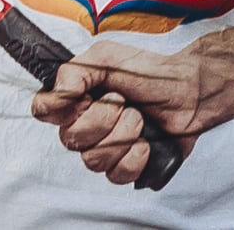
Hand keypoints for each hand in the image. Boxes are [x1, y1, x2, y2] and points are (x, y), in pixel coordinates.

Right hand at [35, 3, 233, 179]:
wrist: (189, 91)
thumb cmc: (149, 72)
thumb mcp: (107, 57)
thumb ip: (74, 71)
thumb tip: (56, 94)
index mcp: (77, 97)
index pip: (43, 110)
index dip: (60, 110)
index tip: (84, 96)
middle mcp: (86, 124)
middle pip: (70, 140)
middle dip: (103, 119)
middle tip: (124, 102)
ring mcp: (105, 147)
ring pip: (92, 161)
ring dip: (122, 136)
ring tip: (140, 118)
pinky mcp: (126, 166)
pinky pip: (116, 176)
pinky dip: (134, 158)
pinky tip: (146, 143)